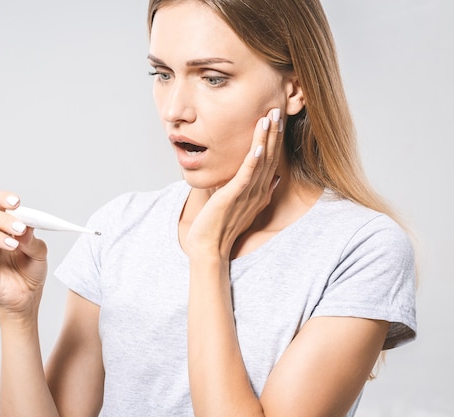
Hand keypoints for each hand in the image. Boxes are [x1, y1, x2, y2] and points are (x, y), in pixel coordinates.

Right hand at [0, 192, 47, 315]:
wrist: (27, 295)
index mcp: (6, 225)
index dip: (4, 199)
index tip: (16, 203)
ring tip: (11, 246)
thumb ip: (32, 240)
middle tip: (19, 230)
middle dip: (3, 220)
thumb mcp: (39, 254)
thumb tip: (25, 226)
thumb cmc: (31, 270)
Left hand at [186, 107, 283, 258]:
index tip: (277, 119)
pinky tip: (257, 145)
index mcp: (260, 191)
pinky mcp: (234, 196)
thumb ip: (255, 190)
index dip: (275, 138)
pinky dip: (253, 160)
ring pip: (261, 161)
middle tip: (278, 108)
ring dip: (266, 138)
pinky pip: (247, 175)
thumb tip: (272, 178)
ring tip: (269, 117)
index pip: (271, 159)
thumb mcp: (242, 204)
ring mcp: (248, 193)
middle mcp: (259, 191)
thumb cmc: (221, 225)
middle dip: (274, 131)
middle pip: (270, 155)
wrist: (209, 246)